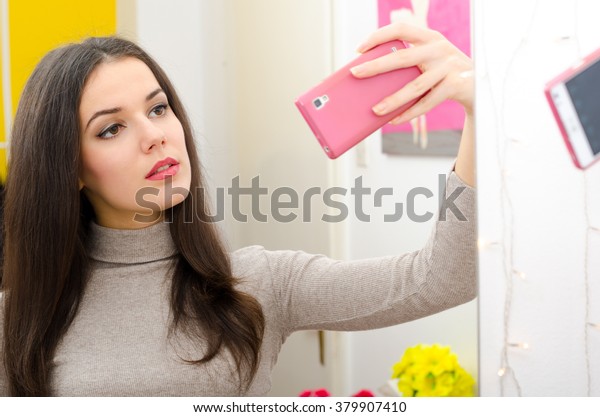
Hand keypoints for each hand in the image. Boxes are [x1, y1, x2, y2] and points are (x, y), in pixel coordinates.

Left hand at [350, 22, 472, 124]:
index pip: (401, 29)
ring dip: (392, 100)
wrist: (479, 87)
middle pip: (402, 57)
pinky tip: (394, 120)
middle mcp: (440, 48)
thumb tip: (373, 84)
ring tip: (375, 110)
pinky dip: (409, 113)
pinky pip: (427, 103)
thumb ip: (409, 65)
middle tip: (356, 74)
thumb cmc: (445, 74)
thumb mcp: (429, 63)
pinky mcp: (456, 85)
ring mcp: (449, 67)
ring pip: (414, 86)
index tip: (359, 49)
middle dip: (376, 66)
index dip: (379, 36)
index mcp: (430, 38)